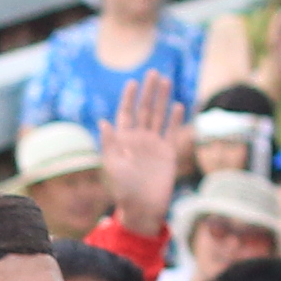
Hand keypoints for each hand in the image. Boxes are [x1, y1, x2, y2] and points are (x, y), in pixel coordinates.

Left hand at [99, 70, 184, 231]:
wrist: (142, 208)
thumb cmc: (122, 190)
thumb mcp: (112, 167)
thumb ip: (109, 144)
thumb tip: (102, 122)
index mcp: (123, 141)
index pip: (126, 113)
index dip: (129, 98)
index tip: (133, 81)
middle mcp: (138, 139)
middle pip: (144, 110)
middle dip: (148, 92)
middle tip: (153, 72)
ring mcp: (153, 145)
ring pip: (158, 116)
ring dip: (162, 99)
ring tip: (165, 81)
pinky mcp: (167, 153)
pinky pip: (171, 132)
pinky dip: (174, 119)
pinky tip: (178, 105)